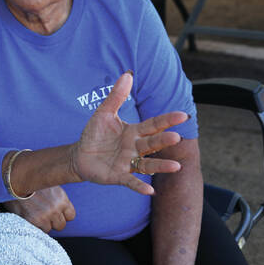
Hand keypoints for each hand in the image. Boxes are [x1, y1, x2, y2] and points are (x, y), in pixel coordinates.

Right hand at [4, 185, 74, 231]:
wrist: (12, 179)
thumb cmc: (29, 180)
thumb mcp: (48, 183)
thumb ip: (55, 196)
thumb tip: (57, 204)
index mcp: (61, 198)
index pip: (71, 215)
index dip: (62, 214)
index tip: (55, 211)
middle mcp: (55, 209)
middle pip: (61, 225)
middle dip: (53, 221)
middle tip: (43, 212)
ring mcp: (44, 216)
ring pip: (49, 229)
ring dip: (42, 224)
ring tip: (33, 213)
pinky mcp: (32, 221)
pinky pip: (37, 230)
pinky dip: (33, 225)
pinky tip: (28, 215)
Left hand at [71, 72, 185, 194]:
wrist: (79, 154)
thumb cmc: (95, 134)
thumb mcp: (104, 113)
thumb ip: (116, 96)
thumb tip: (127, 74)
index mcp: (134, 132)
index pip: (153, 125)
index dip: (167, 120)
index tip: (183, 115)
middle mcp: (135, 148)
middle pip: (152, 143)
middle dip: (163, 140)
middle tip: (176, 137)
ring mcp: (128, 163)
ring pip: (147, 164)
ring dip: (161, 165)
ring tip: (176, 166)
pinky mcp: (118, 175)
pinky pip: (131, 181)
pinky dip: (140, 185)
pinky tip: (150, 190)